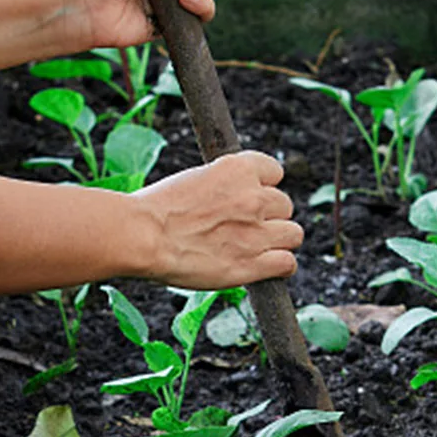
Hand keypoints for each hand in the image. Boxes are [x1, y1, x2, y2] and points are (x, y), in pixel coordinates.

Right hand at [131, 151, 302, 287]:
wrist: (144, 236)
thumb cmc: (157, 209)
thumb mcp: (194, 178)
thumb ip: (222, 185)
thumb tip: (230, 197)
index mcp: (238, 169)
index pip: (275, 172)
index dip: (264, 187)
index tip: (252, 199)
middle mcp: (253, 197)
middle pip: (285, 205)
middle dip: (270, 216)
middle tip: (249, 229)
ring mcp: (256, 232)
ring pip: (293, 233)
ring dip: (280, 241)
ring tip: (260, 249)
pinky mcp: (252, 264)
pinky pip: (287, 263)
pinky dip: (282, 266)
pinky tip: (270, 267)